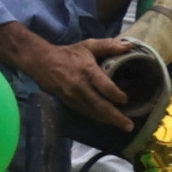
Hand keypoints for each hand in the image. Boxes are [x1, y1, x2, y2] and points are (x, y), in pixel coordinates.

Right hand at [17, 33, 140, 141]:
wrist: (41, 62)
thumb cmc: (68, 54)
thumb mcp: (88, 46)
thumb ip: (109, 46)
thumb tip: (129, 46)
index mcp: (87, 71)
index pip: (104, 86)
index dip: (116, 95)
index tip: (126, 99)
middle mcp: (80, 87)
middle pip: (100, 105)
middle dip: (115, 117)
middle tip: (129, 126)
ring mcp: (73, 97)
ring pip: (93, 112)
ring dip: (108, 120)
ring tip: (123, 126)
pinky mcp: (69, 103)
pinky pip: (86, 112)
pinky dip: (98, 117)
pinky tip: (108, 120)